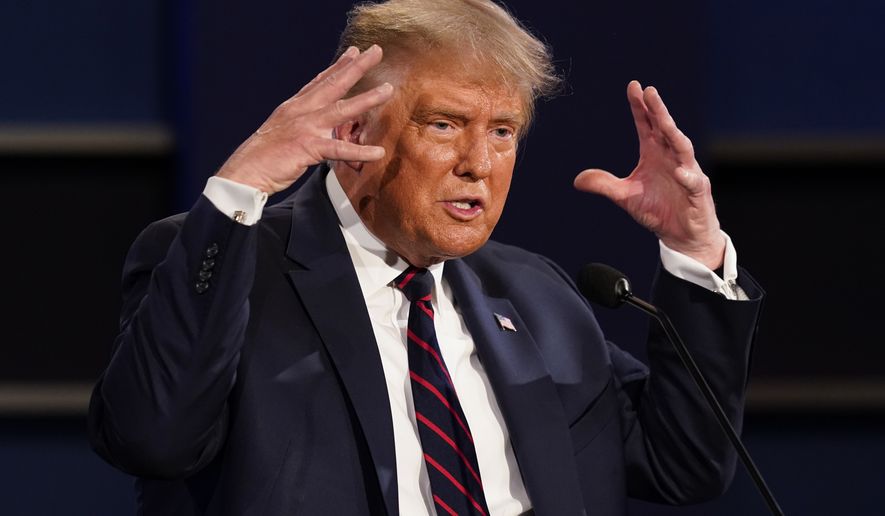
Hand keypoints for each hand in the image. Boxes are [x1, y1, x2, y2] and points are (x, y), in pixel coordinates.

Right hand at [216, 45, 393, 193]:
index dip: (338, 66)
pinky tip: (377, 152)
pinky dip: (359, 151)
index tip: (353, 52)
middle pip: (333, 84)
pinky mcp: (308, 147)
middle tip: (375, 51)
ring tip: (387, 90)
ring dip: (366, 99)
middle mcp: (301, 111)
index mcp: (294, 107)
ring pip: (341, 110)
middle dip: (356, 67)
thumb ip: (302, 127)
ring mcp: (305, 127)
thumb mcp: (283, 133)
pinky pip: (339, 149)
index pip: (320, 82)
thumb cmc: (263, 156)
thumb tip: (318, 131)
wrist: (246, 171)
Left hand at [573, 81, 724, 268]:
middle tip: (649, 91)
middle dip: (658, 110)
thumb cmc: (658, 210)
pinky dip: (687, 176)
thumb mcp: (625, 196)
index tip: (634, 86)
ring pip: (682, 148)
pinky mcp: (698, 193)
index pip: (647, 125)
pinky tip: (679, 171)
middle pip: (665, 129)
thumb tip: (577, 180)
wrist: (681, 235)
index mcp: (655, 154)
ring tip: (665, 120)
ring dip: (674, 133)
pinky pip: (693, 182)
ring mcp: (687, 172)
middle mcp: (672, 157)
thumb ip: (604, 185)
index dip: (640, 107)